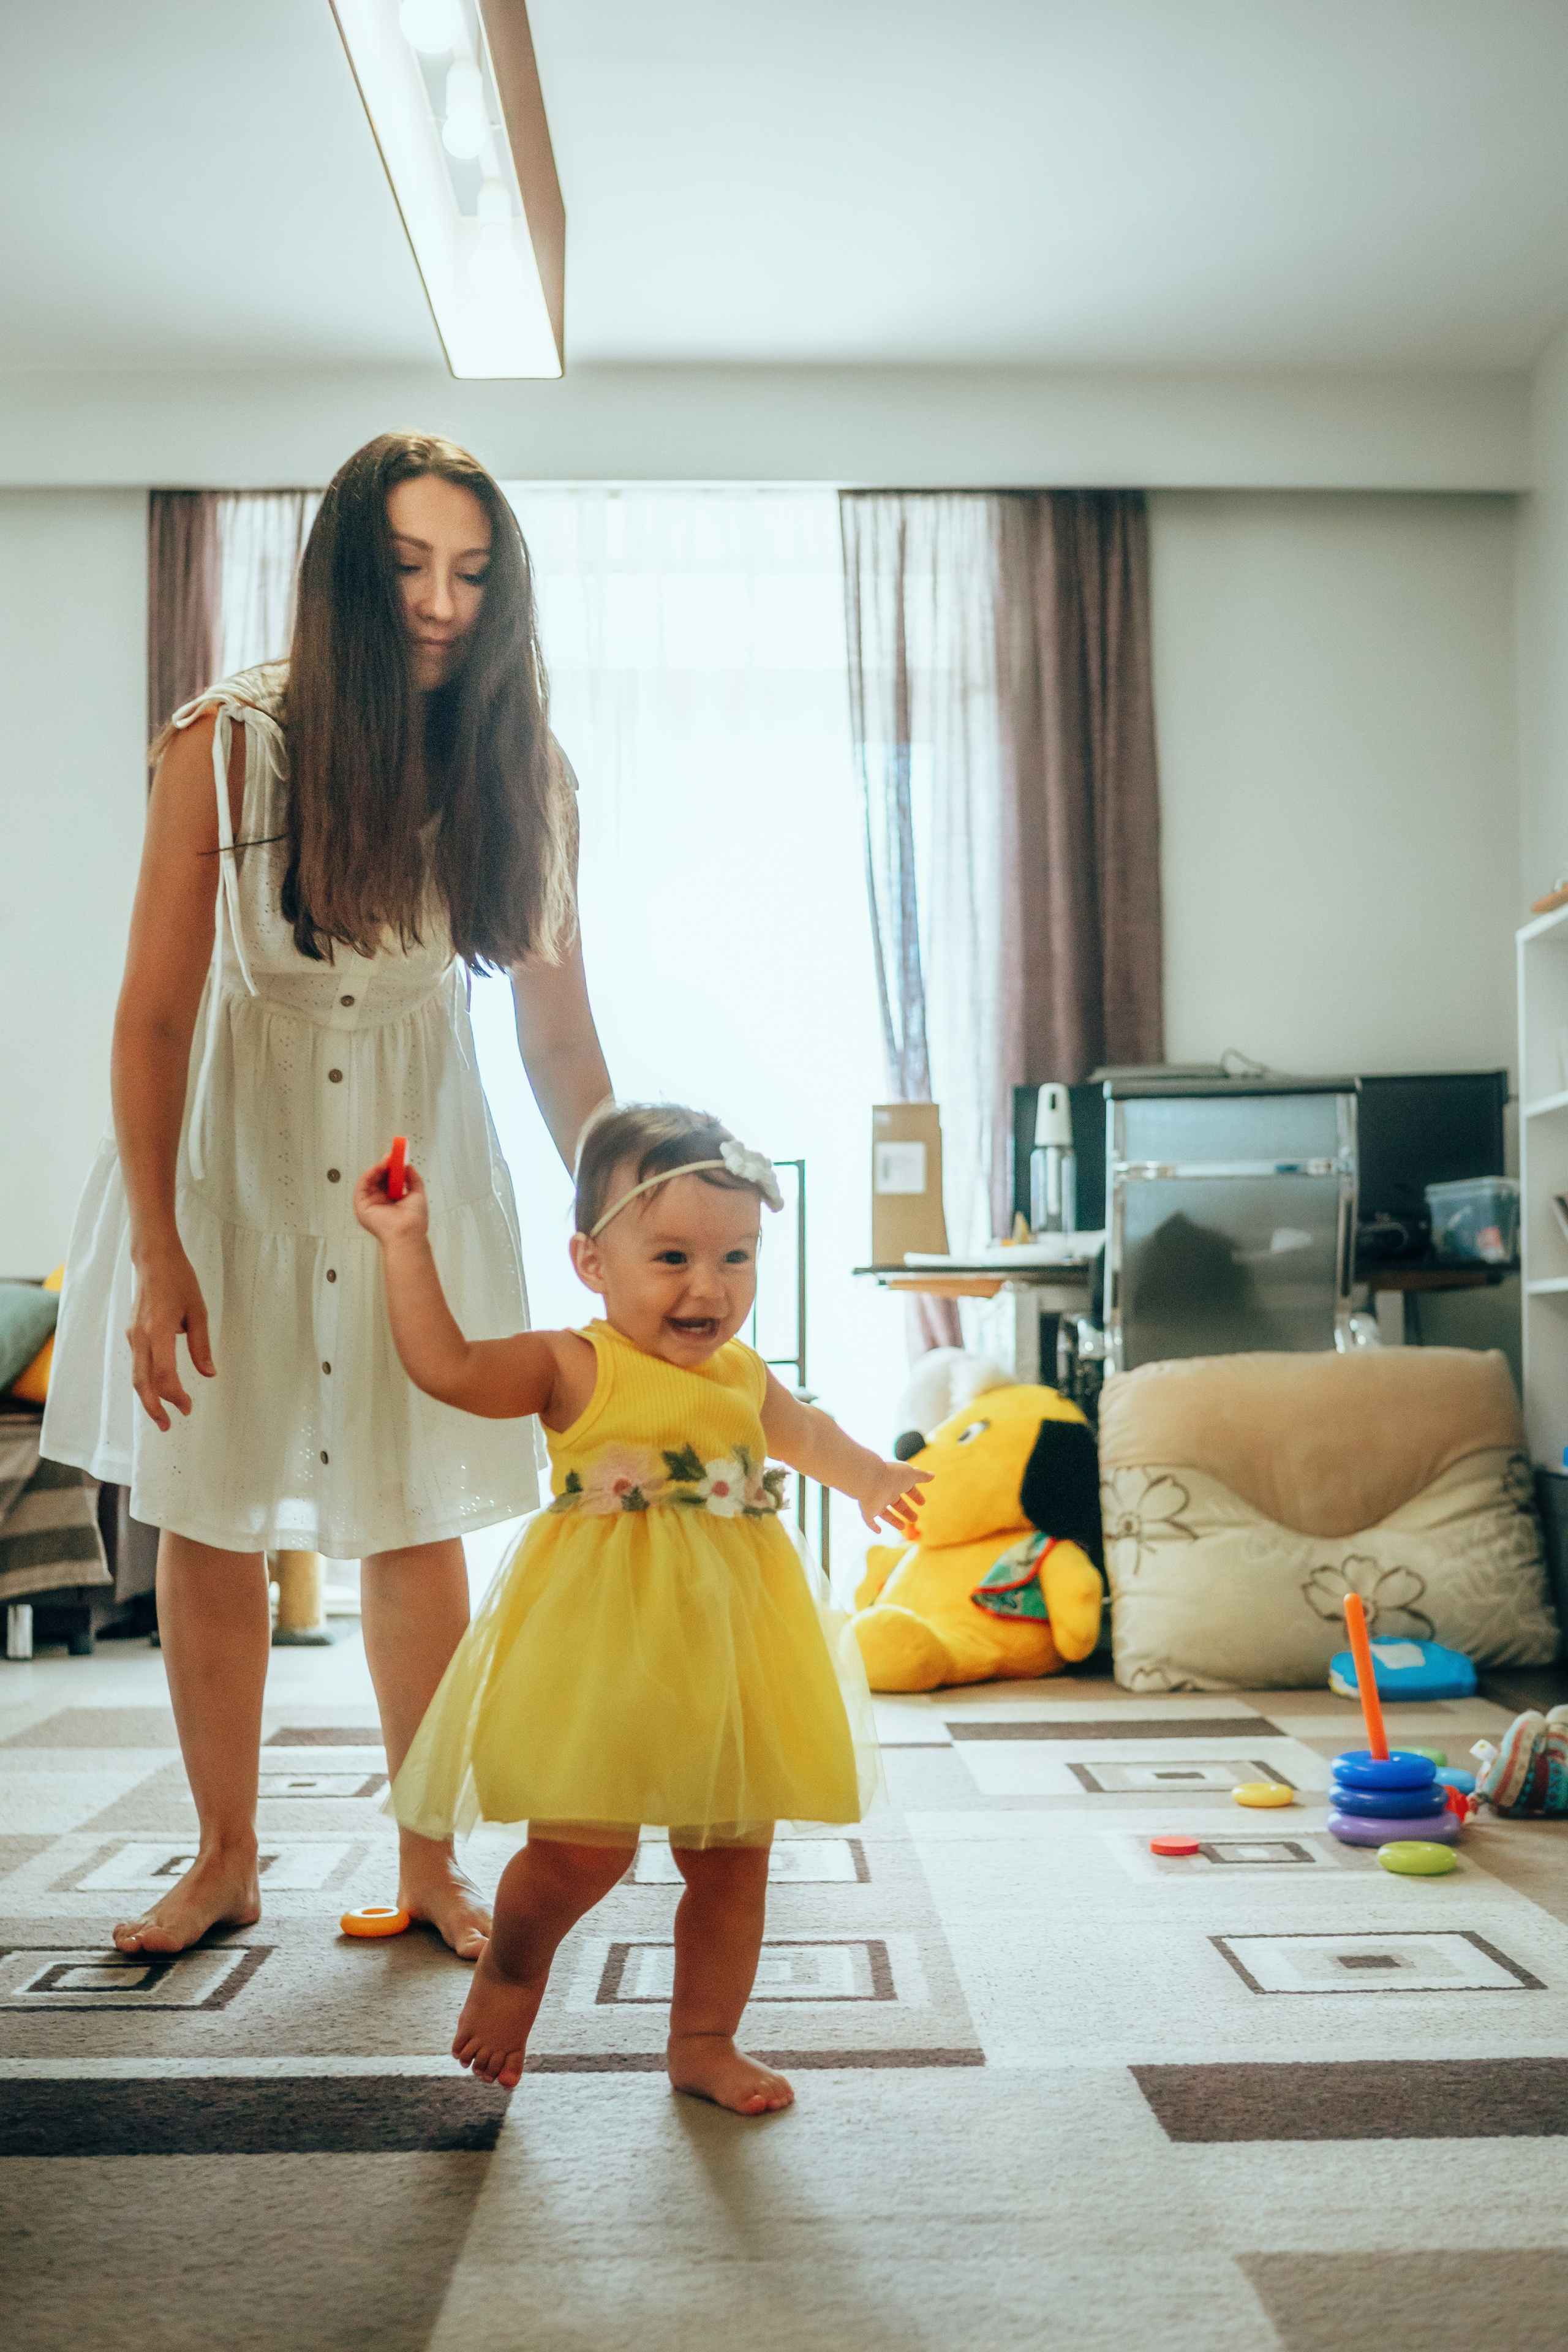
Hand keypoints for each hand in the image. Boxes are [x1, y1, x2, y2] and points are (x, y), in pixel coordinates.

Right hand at [126, 1244, 213, 1431]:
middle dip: (154, 1408)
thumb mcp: (198, 1311)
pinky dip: (147, 1381)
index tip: (189, 1407)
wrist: (153, 1259)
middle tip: (167, 1427)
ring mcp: (133, 1335)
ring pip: (137, 1375)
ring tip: (163, 1415)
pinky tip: (159, 1390)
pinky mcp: (132, 1333)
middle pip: (142, 1382)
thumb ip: (201, 1345)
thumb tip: (209, 1374)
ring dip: (149, 1398)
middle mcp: (140, 1336)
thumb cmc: (179, 1280)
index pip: (164, 1374)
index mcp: (158, 1329)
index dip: (175, 1395)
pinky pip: (138, 1364)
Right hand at [353, 1153, 430, 1245]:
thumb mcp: (417, 1193)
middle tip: (391, 1157)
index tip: (397, 1158)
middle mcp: (381, 1202)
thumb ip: (413, 1178)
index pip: (389, 1181)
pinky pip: (361, 1186)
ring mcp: (370, 1204)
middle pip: (378, 1179)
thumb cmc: (414, 1220)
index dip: (392, 1169)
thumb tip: (408, 1166)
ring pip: (369, 1181)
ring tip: (386, 1161)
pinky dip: (369, 1174)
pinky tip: (378, 1168)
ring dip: (377, 1168)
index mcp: (393, 1201)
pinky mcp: (361, 1206)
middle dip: (384, 1166)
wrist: (408, 1231)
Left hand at [854, 1459, 929, 1536]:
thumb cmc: (892, 1476)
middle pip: (896, 1502)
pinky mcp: (867, 1511)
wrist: (870, 1480)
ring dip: (894, 1520)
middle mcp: (885, 1491)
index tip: (922, 1503)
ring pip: (885, 1513)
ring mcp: (875, 1501)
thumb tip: (932, 1475)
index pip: (906, 1488)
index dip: (915, 1495)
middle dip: (906, 1510)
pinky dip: (873, 1526)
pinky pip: (869, 1520)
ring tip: (903, 1527)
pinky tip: (879, 1531)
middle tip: (915, 1519)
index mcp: (895, 1481)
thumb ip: (921, 1476)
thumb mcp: (911, 1475)